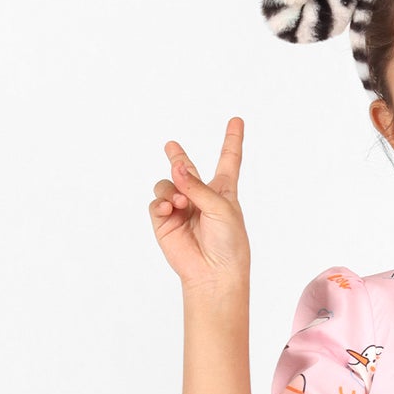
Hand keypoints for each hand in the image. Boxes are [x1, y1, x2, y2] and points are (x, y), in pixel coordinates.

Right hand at [149, 117, 249, 292]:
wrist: (214, 273)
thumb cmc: (228, 244)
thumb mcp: (221, 208)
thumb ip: (198, 186)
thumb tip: (176, 168)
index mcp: (222, 192)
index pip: (228, 160)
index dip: (232, 140)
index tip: (237, 120)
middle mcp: (200, 197)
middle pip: (186, 168)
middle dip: (178, 157)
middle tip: (172, 147)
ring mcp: (181, 209)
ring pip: (167, 183)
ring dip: (171, 188)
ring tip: (181, 203)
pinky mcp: (165, 222)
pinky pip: (156, 202)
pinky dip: (161, 203)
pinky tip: (170, 209)